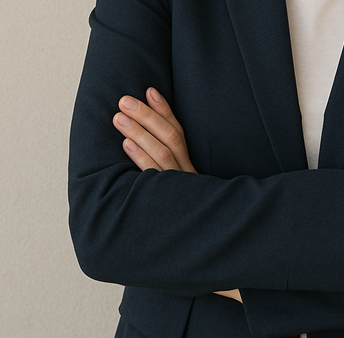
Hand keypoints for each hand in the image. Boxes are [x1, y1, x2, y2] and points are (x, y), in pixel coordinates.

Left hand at [114, 92, 240, 301]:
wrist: (224, 255)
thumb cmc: (192, 223)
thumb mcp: (185, 194)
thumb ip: (173, 172)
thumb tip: (146, 144)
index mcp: (193, 170)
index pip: (180, 132)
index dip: (164, 110)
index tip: (150, 89)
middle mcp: (189, 177)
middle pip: (170, 138)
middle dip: (146, 116)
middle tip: (124, 99)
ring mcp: (180, 192)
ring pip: (161, 154)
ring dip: (138, 132)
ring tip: (118, 117)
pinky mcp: (169, 206)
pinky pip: (154, 178)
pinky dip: (140, 158)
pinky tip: (126, 145)